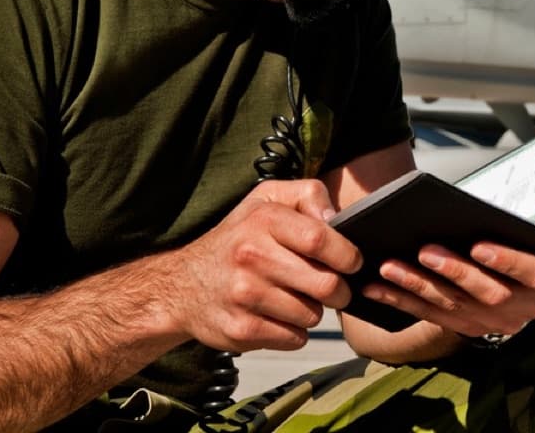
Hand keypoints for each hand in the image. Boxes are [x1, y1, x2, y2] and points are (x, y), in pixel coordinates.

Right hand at [163, 179, 361, 352]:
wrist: (182, 285)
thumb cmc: (237, 239)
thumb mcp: (266, 199)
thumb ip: (307, 195)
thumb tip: (336, 219)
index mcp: (263, 219)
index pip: (320, 239)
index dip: (347, 255)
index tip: (352, 262)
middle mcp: (251, 256)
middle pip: (325, 284)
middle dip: (340, 291)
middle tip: (333, 288)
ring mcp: (244, 296)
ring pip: (312, 315)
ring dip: (313, 311)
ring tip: (294, 297)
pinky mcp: (241, 330)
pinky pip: (294, 338)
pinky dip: (294, 331)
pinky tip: (278, 316)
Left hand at [361, 241, 534, 338]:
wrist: (507, 273)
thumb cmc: (528, 235)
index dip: (507, 260)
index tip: (480, 243)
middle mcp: (524, 305)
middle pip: (489, 293)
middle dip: (455, 273)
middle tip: (425, 249)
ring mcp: (489, 320)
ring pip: (453, 306)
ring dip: (419, 288)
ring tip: (391, 264)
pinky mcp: (459, 326)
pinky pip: (427, 316)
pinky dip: (400, 302)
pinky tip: (375, 285)